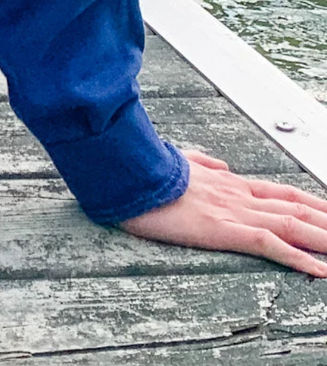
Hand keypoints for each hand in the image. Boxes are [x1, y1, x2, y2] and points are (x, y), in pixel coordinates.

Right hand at [121, 149, 326, 275]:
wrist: (124, 169)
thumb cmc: (143, 168)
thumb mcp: (175, 161)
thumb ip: (200, 162)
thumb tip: (219, 164)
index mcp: (226, 180)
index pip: (281, 192)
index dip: (311, 202)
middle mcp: (236, 193)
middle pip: (295, 208)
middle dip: (326, 220)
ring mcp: (231, 210)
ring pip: (291, 225)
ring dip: (324, 237)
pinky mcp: (220, 228)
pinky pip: (267, 245)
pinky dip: (297, 258)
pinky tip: (319, 270)